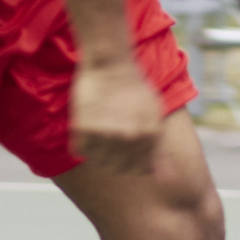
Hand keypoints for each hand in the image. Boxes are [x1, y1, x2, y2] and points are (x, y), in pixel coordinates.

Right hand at [70, 53, 165, 173]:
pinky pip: (80, 150)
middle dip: (114, 160)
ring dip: (97, 152)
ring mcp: (107, 134)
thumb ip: (156, 143)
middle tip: (109, 142)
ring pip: (98, 161)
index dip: (132, 166)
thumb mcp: (155, 113)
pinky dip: (82, 143)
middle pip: (118, 169)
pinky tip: (88, 127)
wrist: (110, 64)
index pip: (140, 170)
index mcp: (150, 135)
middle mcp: (130, 138)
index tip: (125, 157)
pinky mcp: (84, 128)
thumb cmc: (134, 87)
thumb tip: (160, 175)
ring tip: (99, 132)